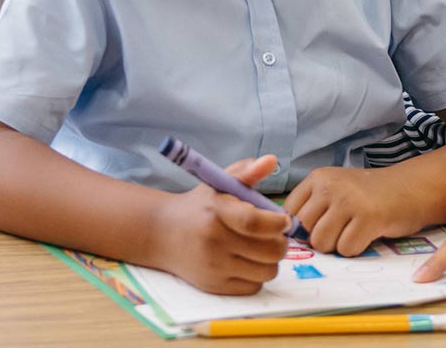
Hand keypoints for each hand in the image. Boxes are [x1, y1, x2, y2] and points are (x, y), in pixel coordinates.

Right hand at [151, 154, 291, 294]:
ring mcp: (214, 267)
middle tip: (275, 234)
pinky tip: (248, 261)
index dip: (278, 223)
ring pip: (267, 271)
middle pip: (270, 251)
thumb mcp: (218, 183)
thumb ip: (247, 172)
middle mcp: (213, 242)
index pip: (256, 223)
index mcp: (216, 213)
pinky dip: (257, 275)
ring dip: (271, 260)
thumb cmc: (198, 206)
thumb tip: (271, 160)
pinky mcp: (214, 286)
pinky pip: (254, 286)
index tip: (284, 220)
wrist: (162, 233)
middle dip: (281, 241)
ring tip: (262, 247)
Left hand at [285, 166, 427, 256]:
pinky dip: (357, 249)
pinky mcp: (369, 217)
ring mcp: (349, 200)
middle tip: (342, 230)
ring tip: (355, 231)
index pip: (288, 212)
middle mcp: (330, 186)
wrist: (412, 188)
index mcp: (319, 178)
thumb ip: (313, 207)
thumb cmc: (371, 196)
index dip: (300, 228)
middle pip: (304, 230)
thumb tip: (286, 236)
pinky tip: (368, 234)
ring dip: (338, 245)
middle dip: (320, 238)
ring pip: (322, 243)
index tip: (320, 227)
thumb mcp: (337, 191)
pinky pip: (346, 249)